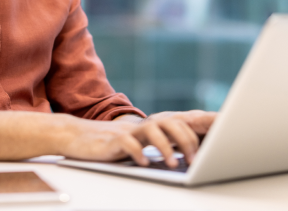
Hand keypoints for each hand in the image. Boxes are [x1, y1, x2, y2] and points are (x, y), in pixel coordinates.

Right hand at [61, 110, 215, 167]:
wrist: (79, 137)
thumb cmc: (111, 144)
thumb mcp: (138, 144)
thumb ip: (158, 145)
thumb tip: (185, 155)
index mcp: (152, 127)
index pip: (179, 125)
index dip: (194, 136)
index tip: (208, 150)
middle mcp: (143, 126)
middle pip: (171, 124)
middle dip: (186, 142)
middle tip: (194, 161)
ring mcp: (128, 131)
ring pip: (153, 131)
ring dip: (166, 147)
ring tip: (173, 164)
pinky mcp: (113, 140)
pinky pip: (129, 143)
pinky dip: (138, 152)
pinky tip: (144, 163)